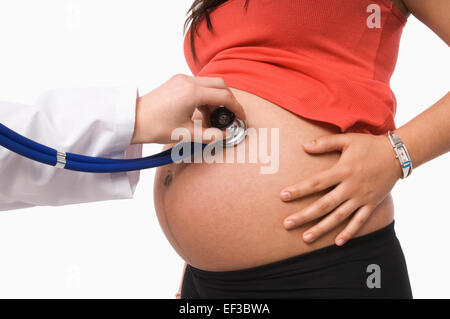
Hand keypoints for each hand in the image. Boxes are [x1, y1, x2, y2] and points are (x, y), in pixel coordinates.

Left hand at [131, 74, 245, 143]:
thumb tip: (226, 136)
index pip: (224, 96)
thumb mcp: (185, 135)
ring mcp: (181, 79)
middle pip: (220, 84)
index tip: (240, 117)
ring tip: (212, 118)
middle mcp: (188, 81)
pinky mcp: (176, 81)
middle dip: (228, 100)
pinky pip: (199, 85)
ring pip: (209, 83)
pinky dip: (205, 96)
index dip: (236, 108)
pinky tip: (201, 112)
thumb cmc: (154, 126)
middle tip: (228, 116)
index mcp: (192, 93)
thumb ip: (209, 136)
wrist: (133, 120)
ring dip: (216, 98)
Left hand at [280, 132, 401, 245]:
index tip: (283, 196)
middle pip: (324, 205)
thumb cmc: (369, 145)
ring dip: (322, 229)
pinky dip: (349, 232)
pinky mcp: (371, 204)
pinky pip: (359, 221)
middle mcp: (350, 187)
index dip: (299, 190)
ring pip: (338, 217)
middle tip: (287, 224)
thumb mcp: (347, 139)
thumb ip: (325, 143)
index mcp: (342, 171)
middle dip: (304, 215)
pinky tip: (337, 242)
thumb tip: (304, 146)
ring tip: (305, 238)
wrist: (398, 155)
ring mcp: (361, 198)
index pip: (316, 183)